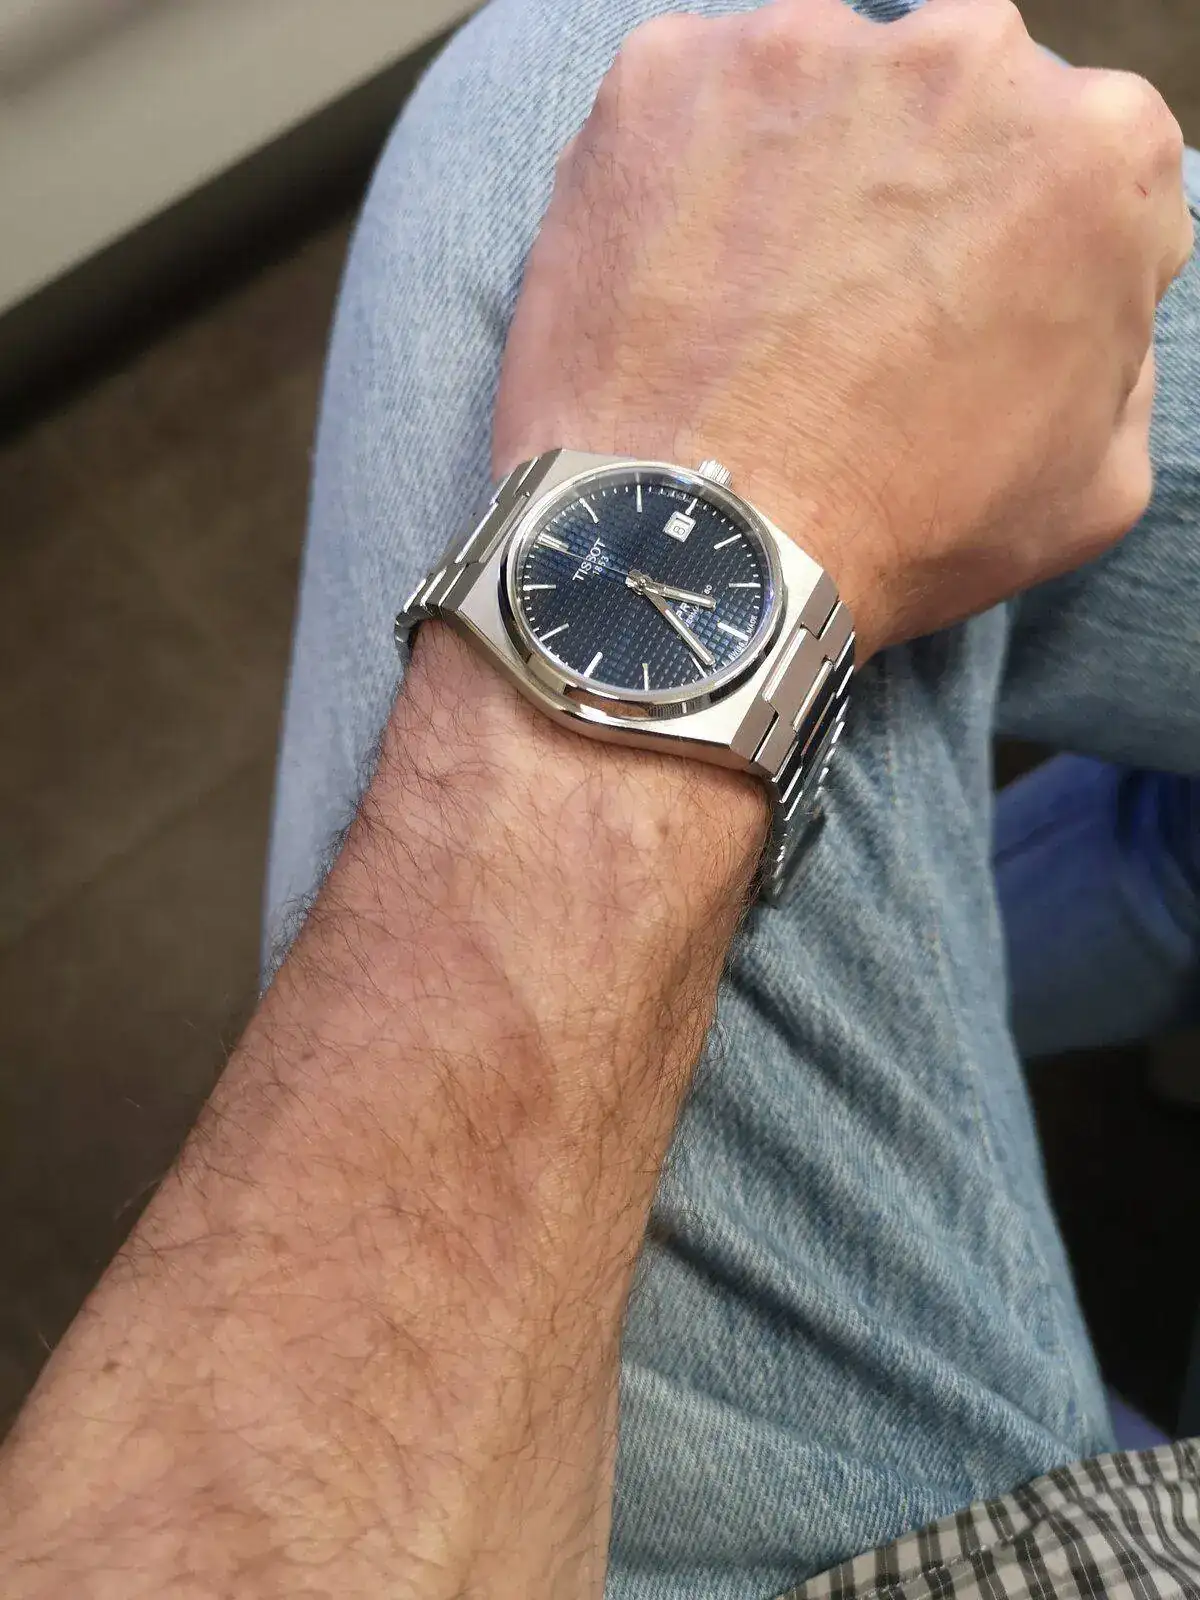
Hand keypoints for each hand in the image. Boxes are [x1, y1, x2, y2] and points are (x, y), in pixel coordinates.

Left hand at [494, 0, 1192, 658]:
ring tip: (762, 307)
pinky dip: (692, 175)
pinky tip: (686, 281)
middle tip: (857, 313)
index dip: (1026, 253)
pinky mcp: (668, 74)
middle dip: (922, 191)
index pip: (1084, 167)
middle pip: (956, 109)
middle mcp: (966, 58)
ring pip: (824, 94)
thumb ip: (1123, 352)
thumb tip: (1087, 305)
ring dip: (808, 173)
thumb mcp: (1094, 483)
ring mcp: (805, 51)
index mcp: (1100, 148)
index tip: (968, 319)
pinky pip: (697, 107)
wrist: (699, 550)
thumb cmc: (901, 529)